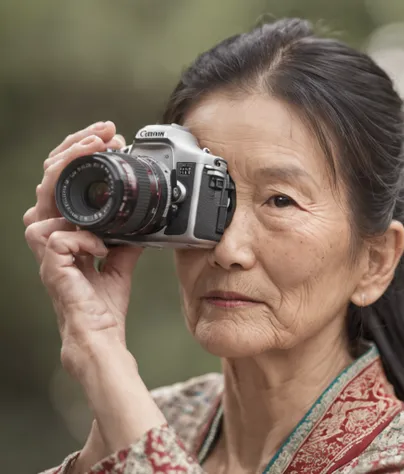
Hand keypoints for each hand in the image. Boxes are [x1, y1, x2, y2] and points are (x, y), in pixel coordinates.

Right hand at [24, 121, 142, 380]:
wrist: (100, 331)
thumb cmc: (103, 299)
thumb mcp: (122, 258)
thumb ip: (126, 235)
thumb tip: (144, 217)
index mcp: (66, 226)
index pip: (64, 179)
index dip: (82, 156)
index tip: (111, 140)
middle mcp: (51, 231)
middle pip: (50, 176)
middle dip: (75, 147)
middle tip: (104, 132)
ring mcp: (46, 247)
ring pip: (44, 194)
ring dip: (69, 166)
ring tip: (95, 148)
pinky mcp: (50, 263)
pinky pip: (61, 237)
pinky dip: (86, 238)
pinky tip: (103, 246)